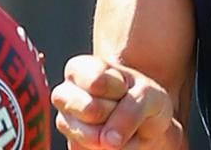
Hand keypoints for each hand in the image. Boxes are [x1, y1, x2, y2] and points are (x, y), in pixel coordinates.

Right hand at [52, 54, 182, 149]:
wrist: (144, 124)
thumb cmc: (141, 99)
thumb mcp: (147, 94)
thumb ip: (131, 111)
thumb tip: (108, 141)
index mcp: (78, 69)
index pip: (96, 81)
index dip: (119, 88)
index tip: (124, 87)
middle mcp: (63, 95)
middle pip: (90, 109)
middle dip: (114, 111)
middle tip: (118, 106)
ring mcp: (64, 123)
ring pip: (92, 136)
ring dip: (114, 132)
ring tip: (116, 122)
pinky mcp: (72, 147)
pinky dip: (112, 148)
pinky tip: (111, 137)